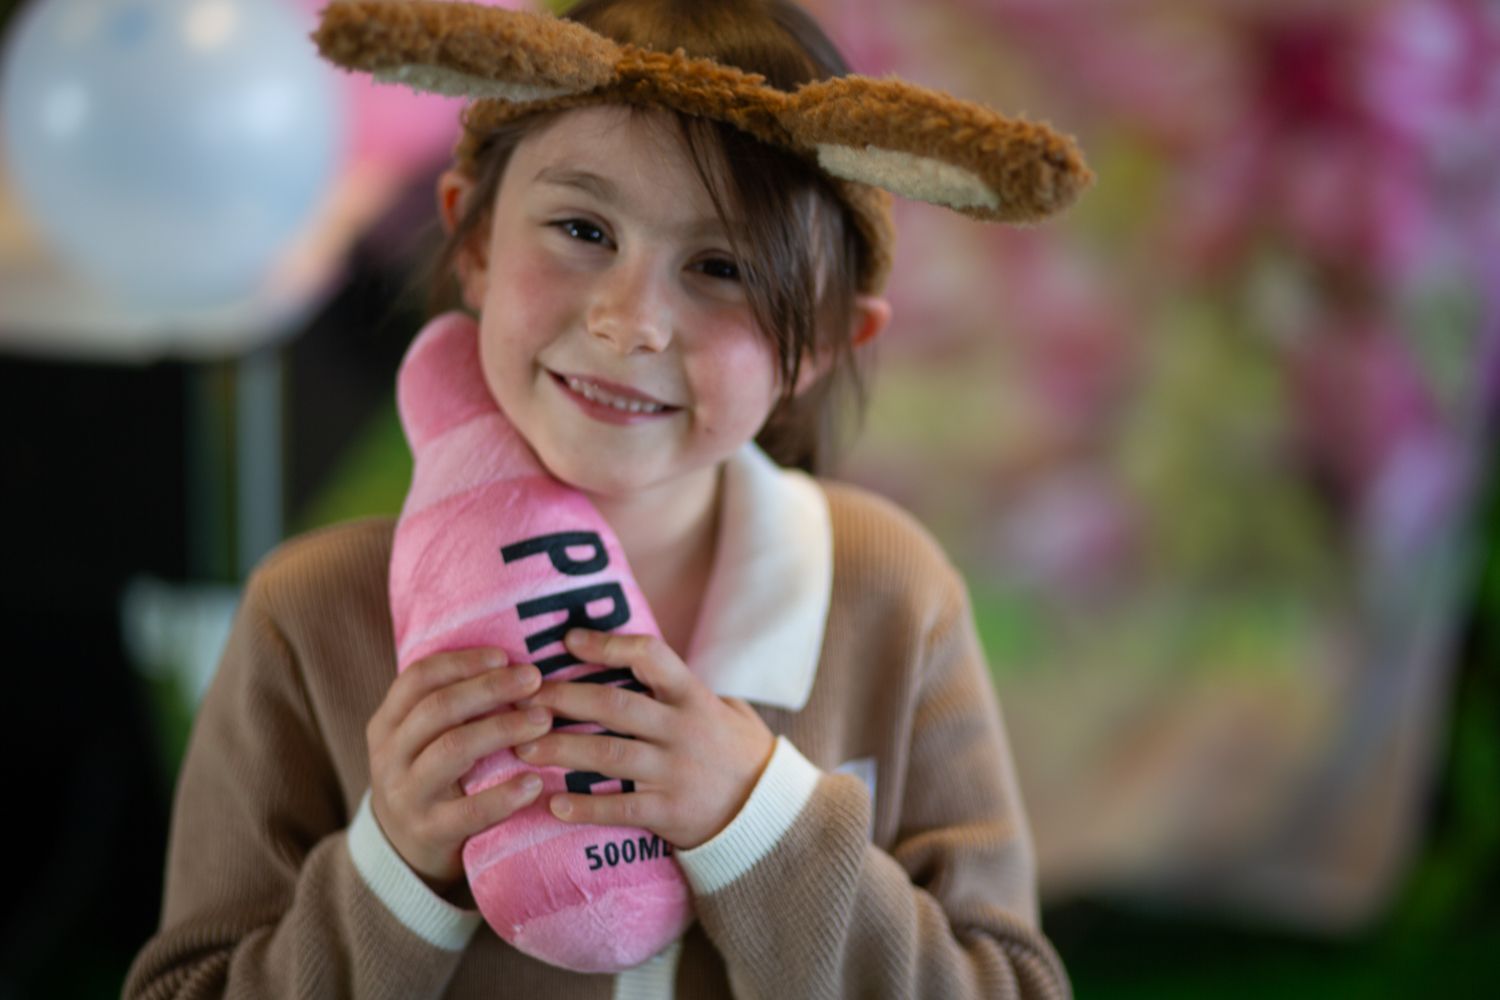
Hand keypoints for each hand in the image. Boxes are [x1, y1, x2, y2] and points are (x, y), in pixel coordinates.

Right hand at [366, 648, 554, 892]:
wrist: (403, 851)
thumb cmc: (430, 778)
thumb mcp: (422, 739)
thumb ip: (450, 706)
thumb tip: (512, 660)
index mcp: (387, 723)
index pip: (419, 678)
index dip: (462, 662)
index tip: (504, 655)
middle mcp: (389, 755)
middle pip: (438, 708)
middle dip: (490, 688)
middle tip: (534, 679)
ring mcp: (406, 795)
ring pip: (453, 750)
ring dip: (502, 729)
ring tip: (543, 721)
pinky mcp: (429, 832)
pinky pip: (469, 811)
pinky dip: (505, 795)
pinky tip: (535, 782)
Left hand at [515, 629, 775, 848]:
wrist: (768, 812)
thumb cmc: (738, 753)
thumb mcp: (724, 709)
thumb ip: (684, 687)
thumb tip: (635, 656)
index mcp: (694, 697)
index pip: (651, 656)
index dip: (609, 644)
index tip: (569, 639)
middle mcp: (683, 729)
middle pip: (615, 705)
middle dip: (565, 698)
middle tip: (524, 697)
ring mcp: (675, 771)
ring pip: (609, 755)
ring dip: (561, 749)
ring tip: (522, 749)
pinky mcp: (670, 811)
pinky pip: (621, 807)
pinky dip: (585, 808)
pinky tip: (552, 806)